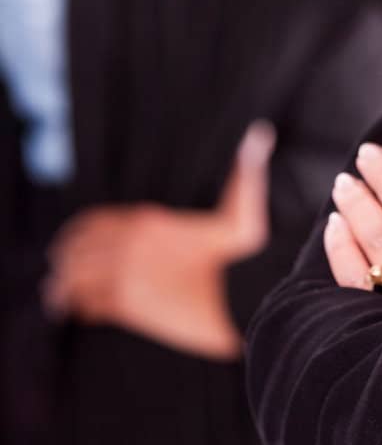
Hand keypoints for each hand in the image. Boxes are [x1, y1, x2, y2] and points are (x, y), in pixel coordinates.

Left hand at [41, 121, 275, 359]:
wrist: (242, 297)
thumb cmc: (242, 256)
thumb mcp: (246, 210)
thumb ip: (247, 170)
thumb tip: (261, 132)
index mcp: (148, 221)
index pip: (93, 223)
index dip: (76, 234)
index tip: (67, 243)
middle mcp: (130, 246)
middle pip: (76, 251)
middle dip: (64, 261)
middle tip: (57, 270)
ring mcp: (126, 276)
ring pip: (75, 280)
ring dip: (64, 289)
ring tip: (57, 298)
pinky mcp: (130, 307)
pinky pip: (89, 306)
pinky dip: (80, 309)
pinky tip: (79, 313)